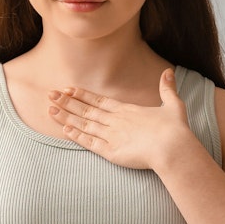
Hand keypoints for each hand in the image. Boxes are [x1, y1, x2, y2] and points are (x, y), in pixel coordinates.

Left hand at [48, 68, 193, 170]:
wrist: (172, 148)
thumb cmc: (174, 129)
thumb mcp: (172, 105)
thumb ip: (167, 89)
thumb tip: (169, 72)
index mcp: (127, 110)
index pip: (100, 100)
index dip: (83, 95)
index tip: (68, 89)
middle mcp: (115, 120)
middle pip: (86, 110)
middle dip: (67, 102)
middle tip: (50, 95)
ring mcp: (111, 135)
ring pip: (84, 124)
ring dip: (66, 117)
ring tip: (50, 110)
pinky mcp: (110, 151)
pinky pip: (89, 143)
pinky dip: (76, 137)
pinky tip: (65, 131)